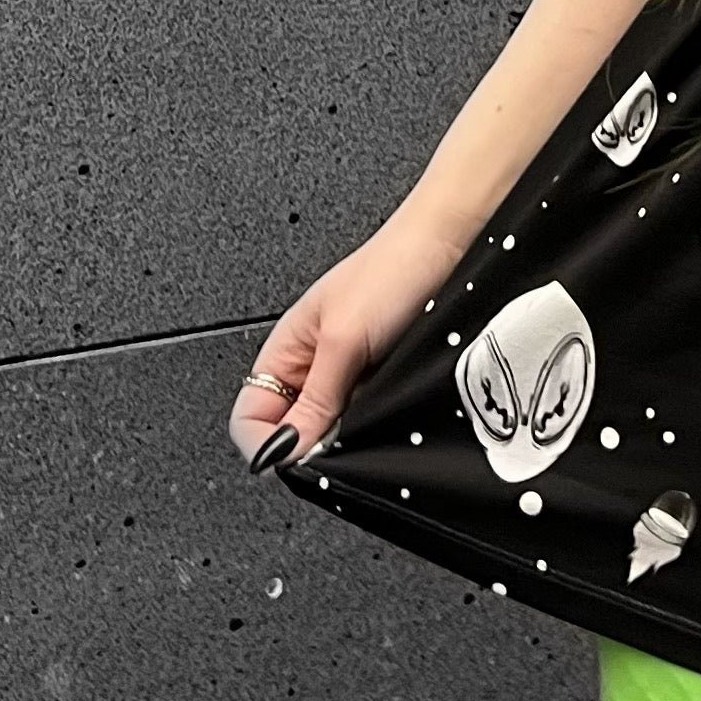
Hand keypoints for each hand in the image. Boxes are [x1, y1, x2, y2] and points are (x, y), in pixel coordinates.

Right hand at [224, 209, 471, 473]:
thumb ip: (315, 399)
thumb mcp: (344, 339)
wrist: (450, 244)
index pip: (250, 419)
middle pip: (290, 430)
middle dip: (311, 443)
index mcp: (285, 351)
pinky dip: (374, 421)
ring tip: (370, 415)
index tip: (297, 455)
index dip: (267, 443)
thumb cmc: (392, 270)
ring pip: (330, 427)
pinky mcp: (381, 378)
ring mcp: (347, 375)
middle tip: (340, 438)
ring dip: (347, 433)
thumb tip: (284, 451)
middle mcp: (311, 366)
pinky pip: (366, 416)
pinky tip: (390, 408)